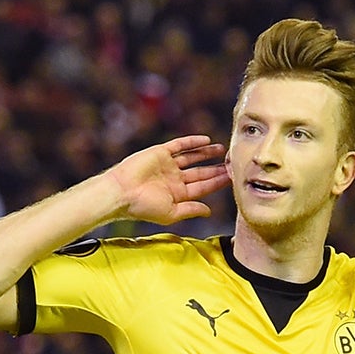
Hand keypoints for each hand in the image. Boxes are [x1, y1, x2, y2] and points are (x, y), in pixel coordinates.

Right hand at [106, 136, 227, 224]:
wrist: (122, 192)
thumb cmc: (144, 207)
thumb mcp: (171, 213)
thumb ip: (191, 210)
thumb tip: (209, 211)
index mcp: (177, 194)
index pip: (202, 187)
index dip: (217, 182)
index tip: (232, 178)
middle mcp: (174, 179)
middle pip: (200, 172)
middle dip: (216, 168)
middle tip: (232, 163)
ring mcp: (167, 165)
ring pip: (192, 157)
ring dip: (206, 153)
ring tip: (222, 150)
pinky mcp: (160, 152)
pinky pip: (179, 145)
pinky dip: (192, 142)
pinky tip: (206, 140)